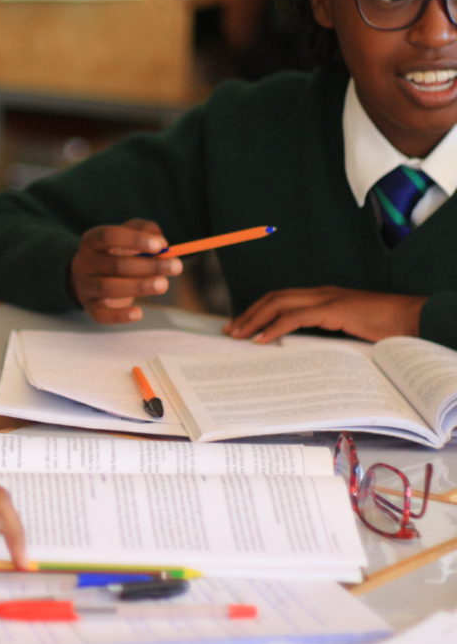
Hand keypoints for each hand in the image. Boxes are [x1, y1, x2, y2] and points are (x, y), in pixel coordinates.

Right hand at [68, 219, 181, 322]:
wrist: (91, 276)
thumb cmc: (116, 252)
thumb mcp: (129, 234)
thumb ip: (146, 230)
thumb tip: (162, 244)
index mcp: (92, 240)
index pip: (109, 236)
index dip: (135, 240)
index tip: (161, 245)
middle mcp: (84, 263)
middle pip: (115, 265)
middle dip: (148, 266)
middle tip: (176, 266)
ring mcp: (85, 287)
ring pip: (109, 288)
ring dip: (139, 286)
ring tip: (163, 284)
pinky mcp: (90, 308)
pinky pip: (102, 314)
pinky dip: (120, 316)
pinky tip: (139, 313)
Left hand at [223, 287, 425, 342]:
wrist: (412, 318)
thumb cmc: (385, 327)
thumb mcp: (348, 329)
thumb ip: (326, 333)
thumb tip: (302, 350)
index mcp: (323, 296)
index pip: (281, 298)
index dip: (259, 310)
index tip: (242, 325)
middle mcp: (321, 293)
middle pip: (273, 298)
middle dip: (249, 313)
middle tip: (231, 330)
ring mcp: (326, 299)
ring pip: (278, 303)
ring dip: (255, 319)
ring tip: (239, 335)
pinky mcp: (333, 310)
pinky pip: (295, 317)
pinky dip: (275, 328)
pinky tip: (262, 339)